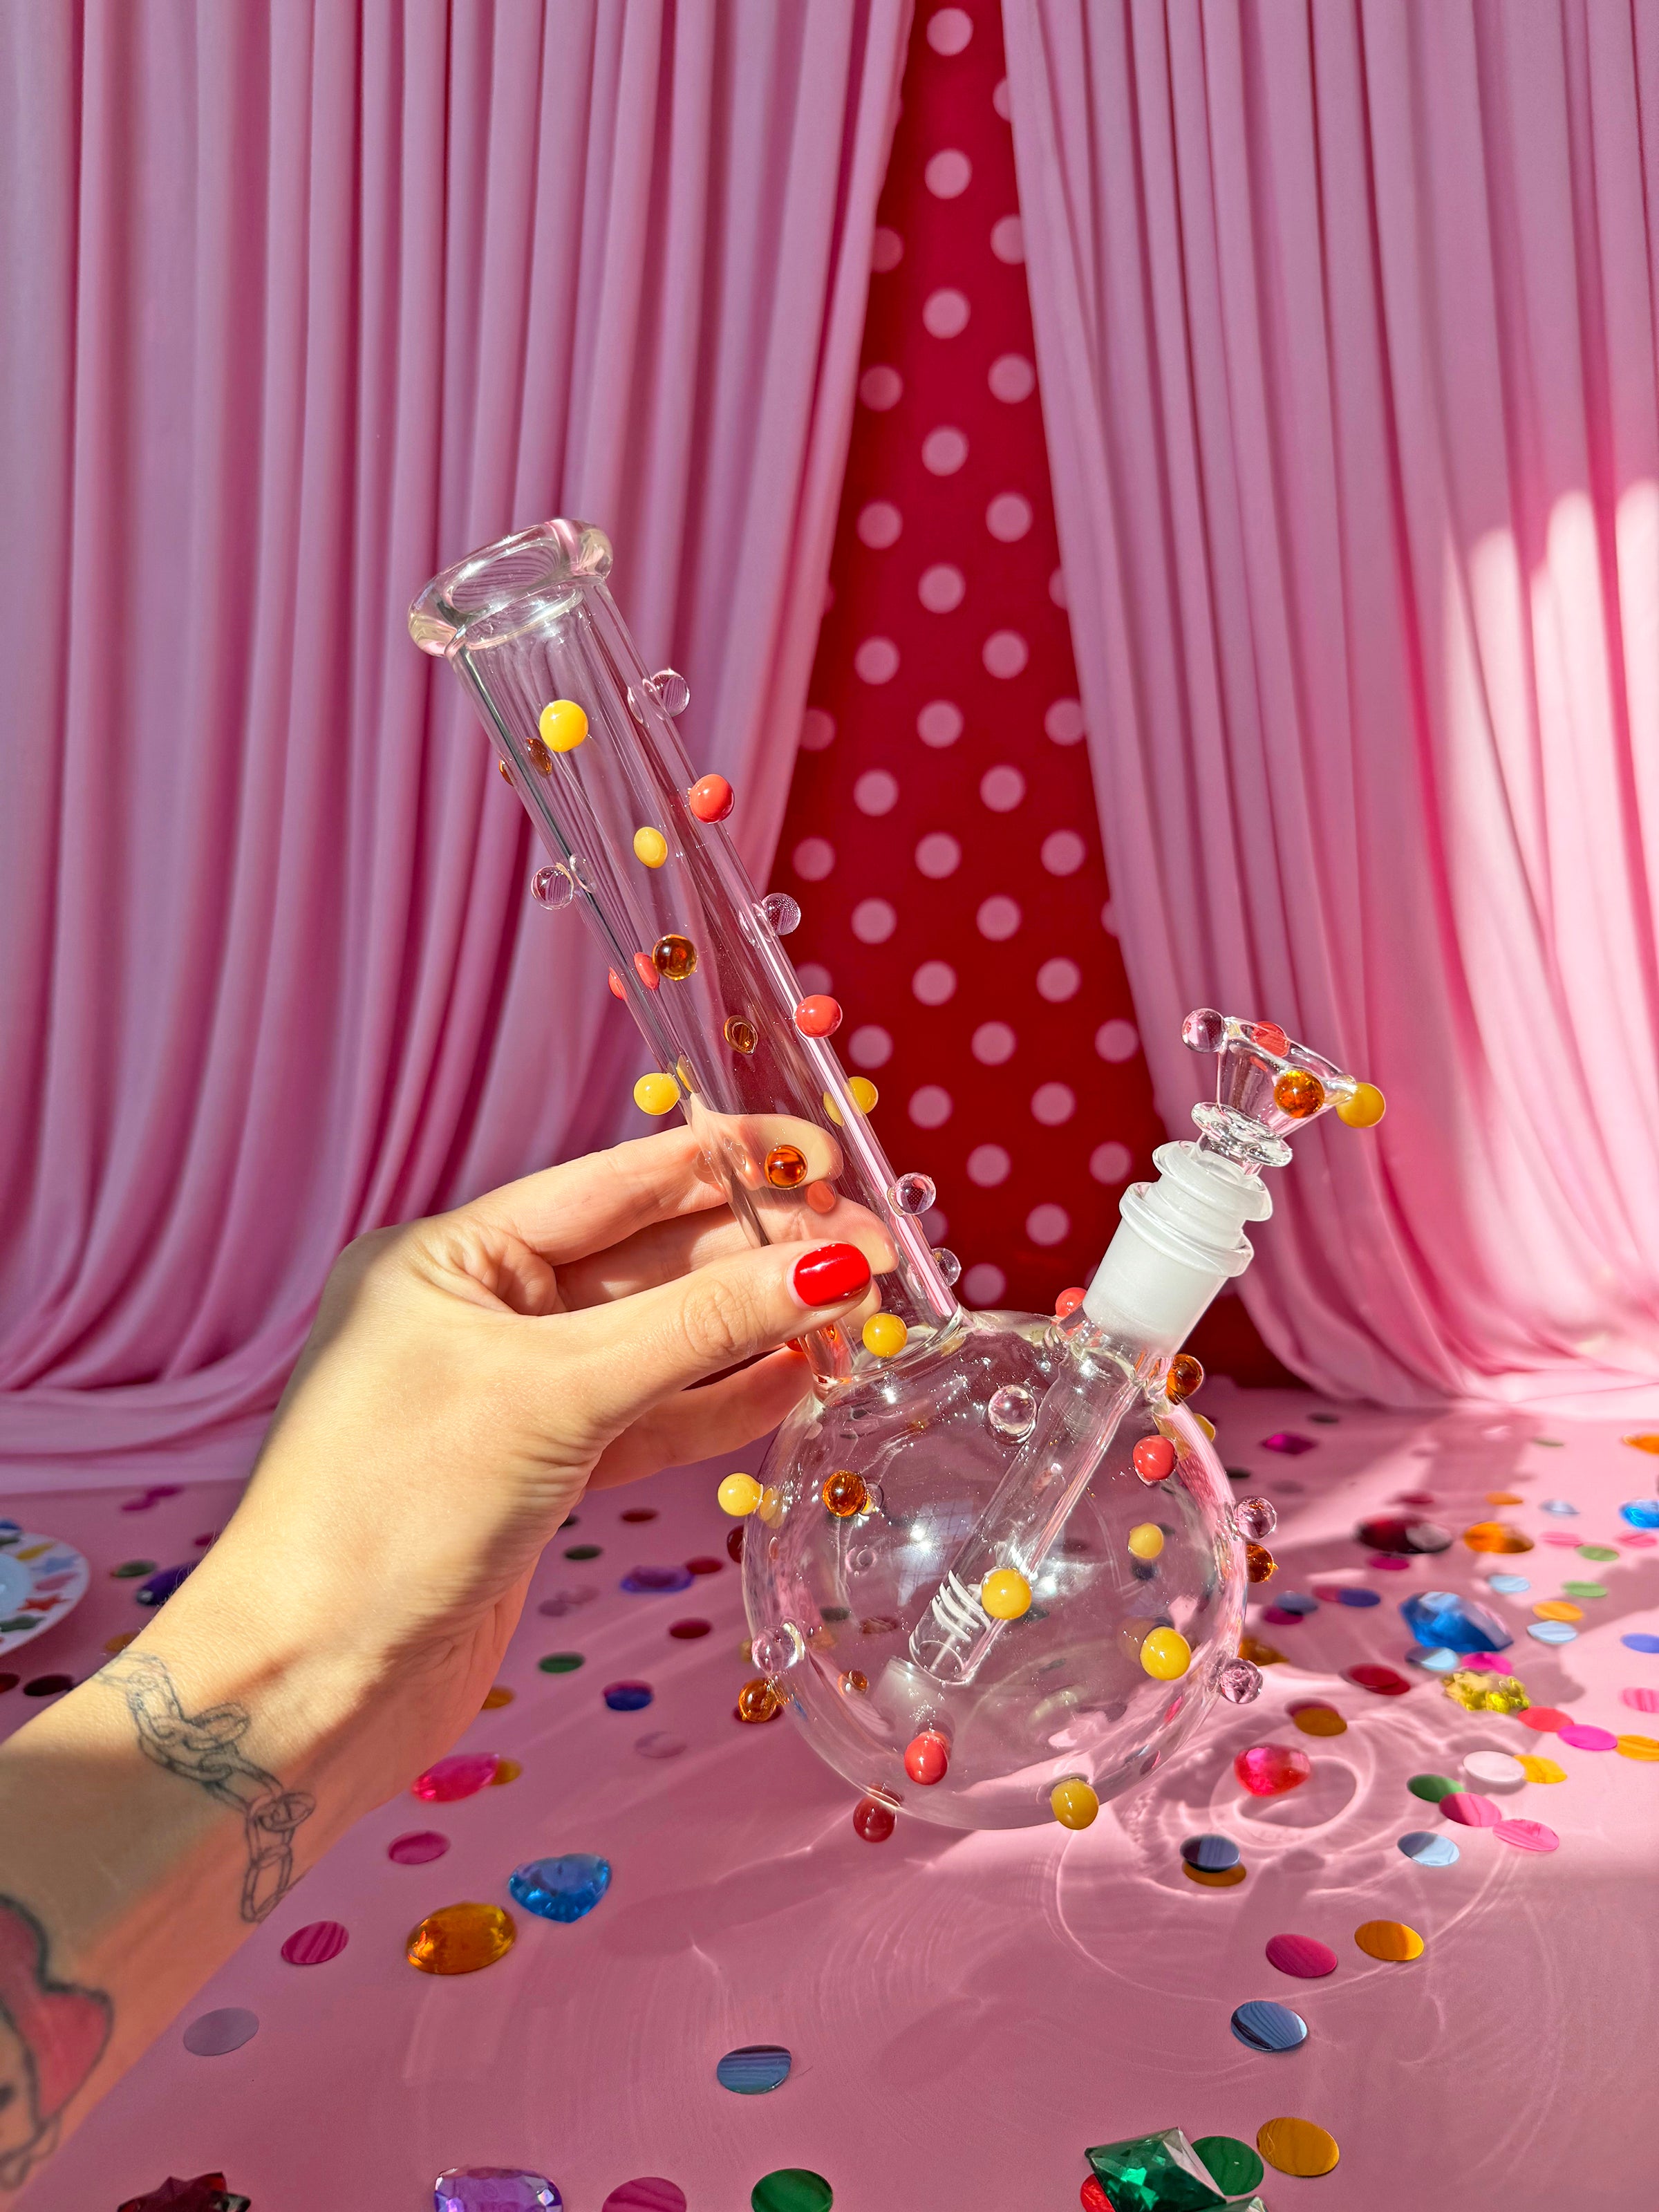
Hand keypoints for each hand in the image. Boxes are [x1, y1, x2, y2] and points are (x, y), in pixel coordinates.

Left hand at [182, 1124, 884, 1809]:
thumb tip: (827, 1265)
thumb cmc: (391, 1513)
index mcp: (451, 1256)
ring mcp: (513, 1396)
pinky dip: (722, 1404)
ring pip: (660, 1343)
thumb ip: (698, 1328)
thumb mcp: (556, 1396)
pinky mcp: (541, 1473)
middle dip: (760, 1255)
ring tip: (856, 1317)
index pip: (616, 1183)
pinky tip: (796, 1383)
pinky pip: (650, 1417)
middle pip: (649, 1261)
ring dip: (756, 1330)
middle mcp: (480, 1312)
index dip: (727, 1164)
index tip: (827, 1160)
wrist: (309, 1687)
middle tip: (877, 1253)